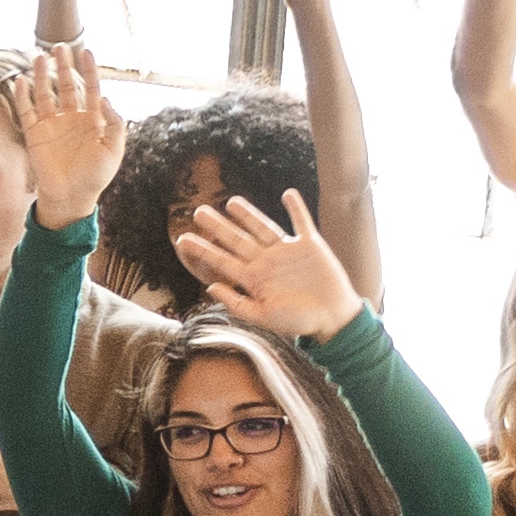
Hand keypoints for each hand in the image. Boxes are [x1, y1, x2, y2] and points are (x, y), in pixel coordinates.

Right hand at [9, 41, 122, 228]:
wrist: (72, 197)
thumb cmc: (96, 176)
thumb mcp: (114, 149)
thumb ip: (114, 123)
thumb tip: (105, 99)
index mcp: (92, 120)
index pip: (90, 88)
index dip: (88, 70)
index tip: (86, 51)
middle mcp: (71, 119)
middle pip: (65, 86)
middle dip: (63, 66)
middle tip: (59, 46)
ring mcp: (52, 126)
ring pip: (45, 94)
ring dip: (42, 76)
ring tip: (39, 57)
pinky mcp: (35, 135)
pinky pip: (27, 112)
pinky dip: (22, 96)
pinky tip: (20, 81)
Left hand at [171, 191, 361, 340]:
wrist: (333, 318)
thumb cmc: (299, 322)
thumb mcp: (263, 317)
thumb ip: (237, 304)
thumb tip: (209, 287)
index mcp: (254, 279)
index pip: (223, 261)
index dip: (203, 250)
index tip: (182, 240)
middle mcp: (267, 262)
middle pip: (238, 240)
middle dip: (218, 226)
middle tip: (198, 211)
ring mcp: (287, 251)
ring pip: (263, 227)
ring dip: (248, 214)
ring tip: (231, 202)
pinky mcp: (310, 245)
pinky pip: (301, 222)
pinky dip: (296, 208)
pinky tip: (288, 194)